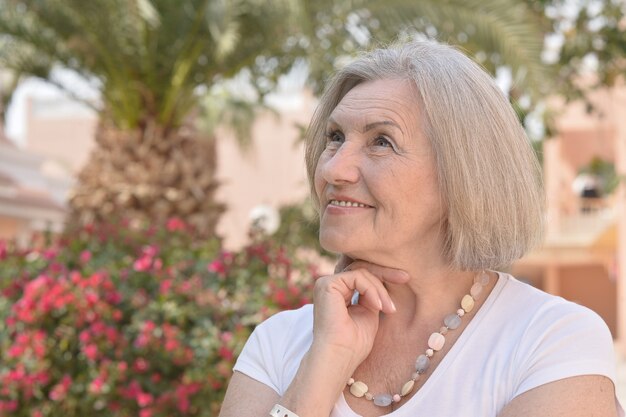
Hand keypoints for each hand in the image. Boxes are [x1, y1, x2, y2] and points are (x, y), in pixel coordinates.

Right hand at [311, 255, 409, 371]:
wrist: (340, 358)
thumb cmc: (354, 344)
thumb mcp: (370, 312)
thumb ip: (372, 296)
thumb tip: (385, 280)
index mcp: (338, 293)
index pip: (362, 275)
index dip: (383, 275)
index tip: (405, 278)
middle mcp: (329, 286)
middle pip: (361, 268)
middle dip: (385, 273)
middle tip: (406, 277)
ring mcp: (326, 284)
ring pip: (361, 272)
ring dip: (380, 289)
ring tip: (389, 308)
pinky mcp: (327, 285)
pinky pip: (357, 277)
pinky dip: (371, 289)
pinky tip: (378, 306)